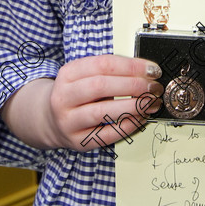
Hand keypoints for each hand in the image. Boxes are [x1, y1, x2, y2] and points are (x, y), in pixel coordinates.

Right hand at [46, 54, 162, 151]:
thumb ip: (110, 71)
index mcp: (68, 73)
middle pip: (102, 86)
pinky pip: (106, 135)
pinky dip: (127, 126)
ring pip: (103, 112)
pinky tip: (140, 119)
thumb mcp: (85, 74)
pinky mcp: (77, 141)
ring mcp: (68, 120)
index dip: (131, 66)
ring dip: (133, 106)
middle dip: (134, 85)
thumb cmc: (76, 93)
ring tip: (151, 103)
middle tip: (154, 87)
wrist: (49, 118)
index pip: (103, 64)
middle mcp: (64, 96)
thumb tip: (145, 72)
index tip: (152, 69)